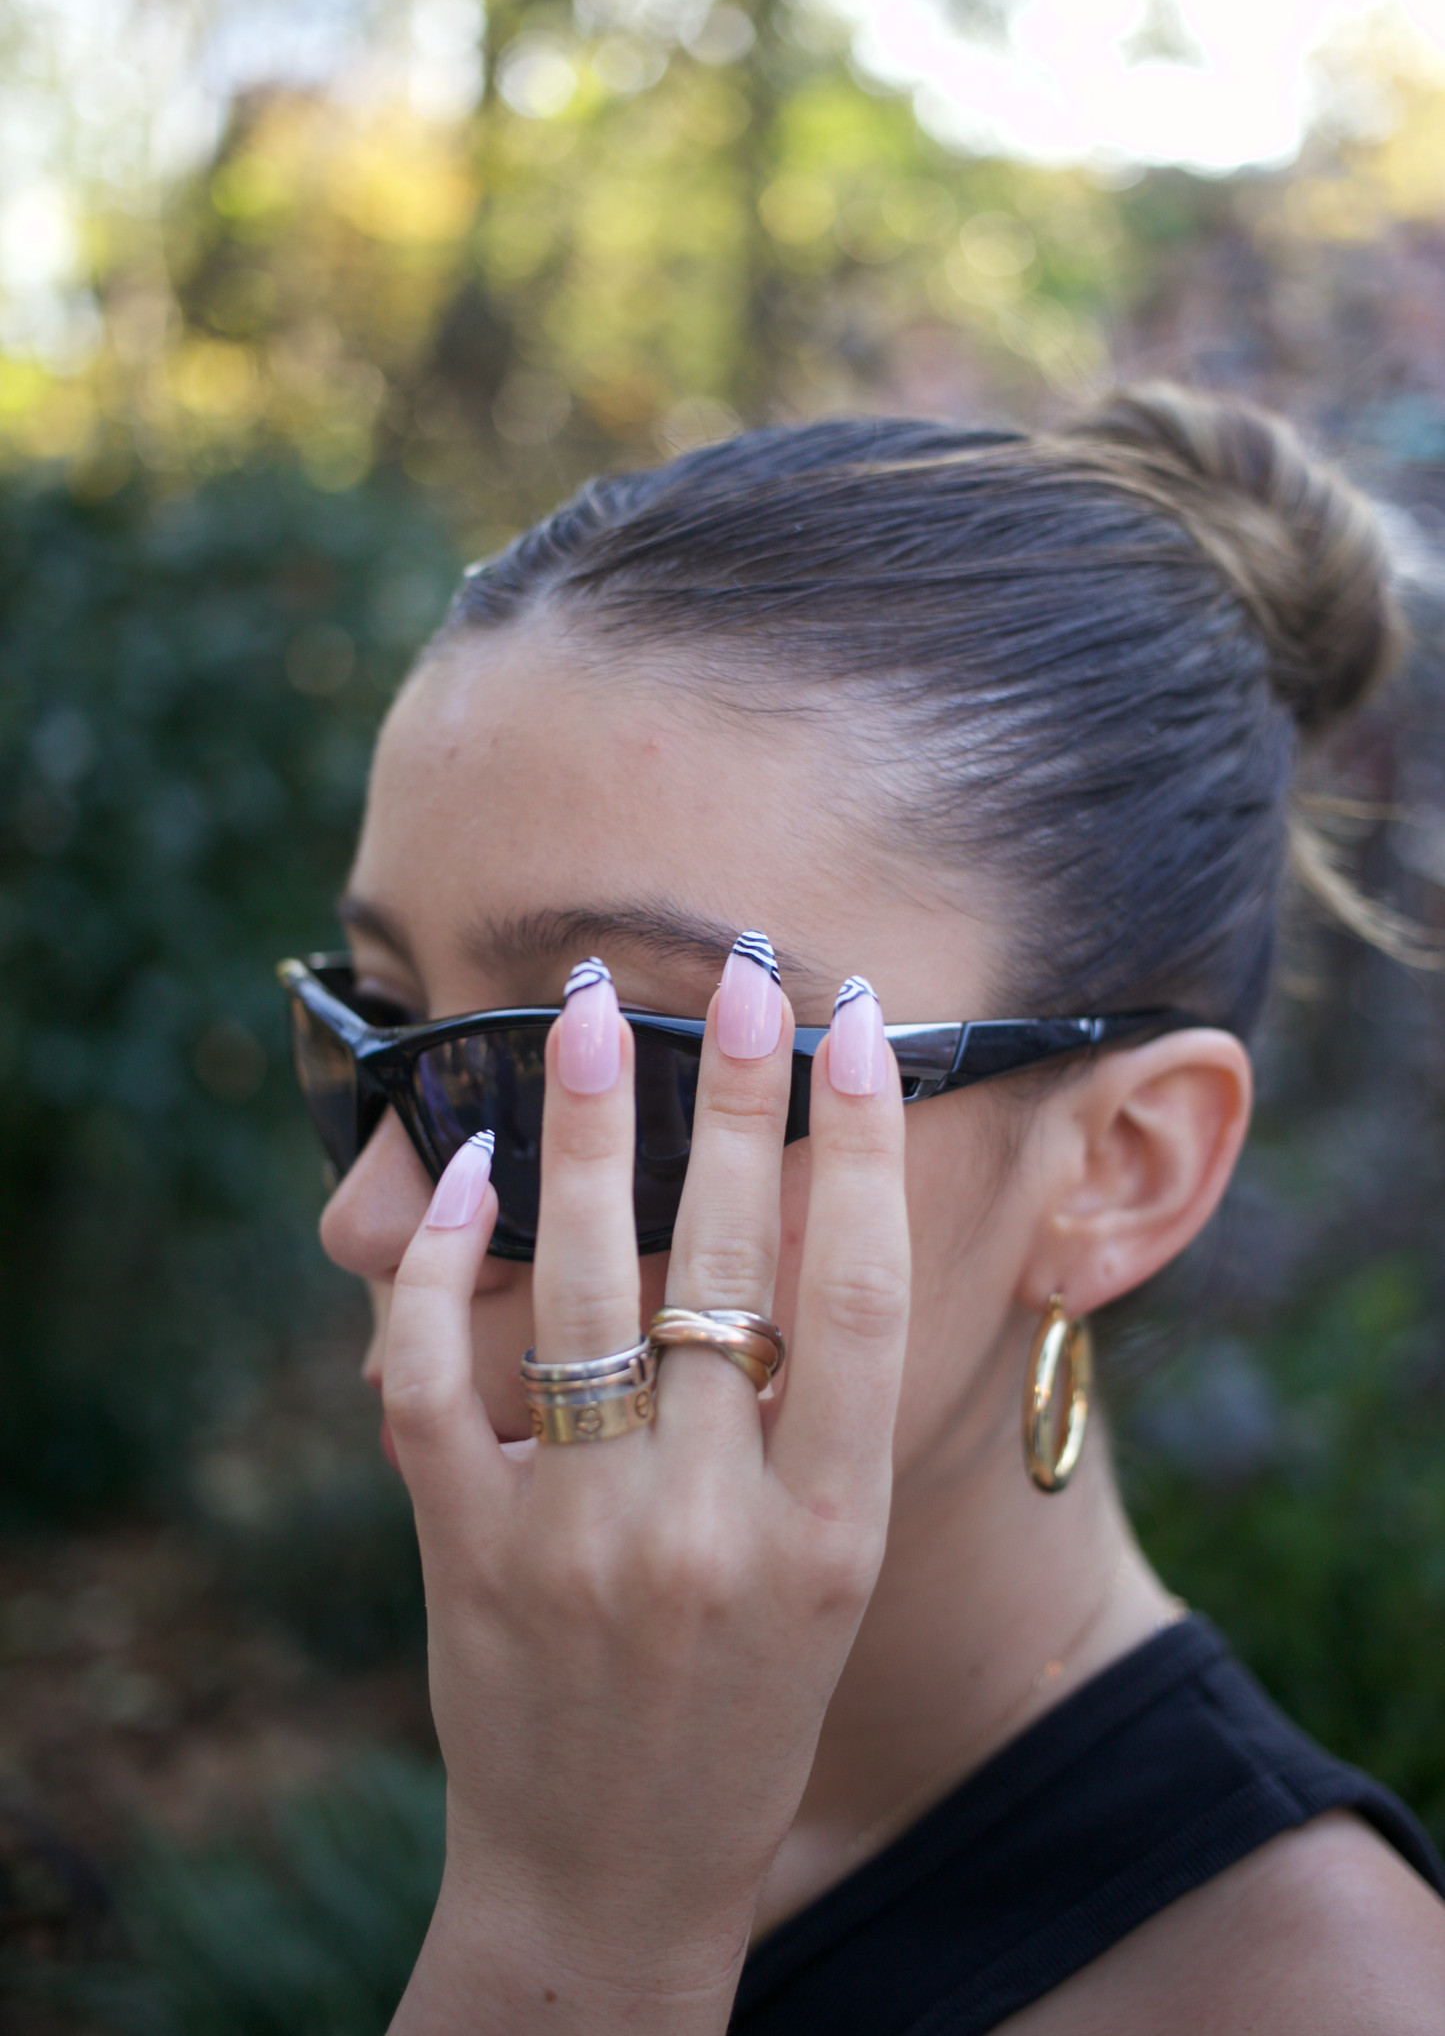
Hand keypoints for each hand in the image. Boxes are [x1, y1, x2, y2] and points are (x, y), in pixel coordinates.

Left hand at [382, 957, 909, 2033]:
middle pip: (727, 1262)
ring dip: (588, 1132)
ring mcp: (583, 1540)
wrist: (610, 1882)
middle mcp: (716, 1527)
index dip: (866, 1144)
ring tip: (588, 1009)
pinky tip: (463, 1173)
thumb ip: (819, 1418)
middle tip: (747, 973)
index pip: (860, 1293)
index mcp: (832, 1533)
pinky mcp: (469, 1552)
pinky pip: (437, 1379)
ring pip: (580, 1289)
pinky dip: (440, 1265)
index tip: (863, 1028)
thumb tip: (799, 1210)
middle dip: (740, 1097)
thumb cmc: (742, 1717)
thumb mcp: (827, 1576)